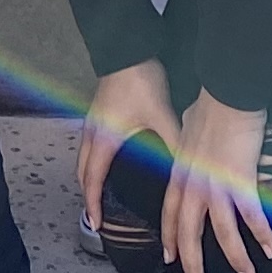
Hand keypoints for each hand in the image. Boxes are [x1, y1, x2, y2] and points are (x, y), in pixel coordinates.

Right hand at [79, 60, 178, 229]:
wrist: (128, 48)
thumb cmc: (140, 81)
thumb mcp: (162, 116)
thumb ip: (174, 144)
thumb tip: (189, 171)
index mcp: (105, 140)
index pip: (92, 180)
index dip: (93, 204)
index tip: (96, 224)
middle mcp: (93, 133)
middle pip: (82, 172)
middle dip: (88, 194)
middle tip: (97, 213)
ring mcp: (92, 121)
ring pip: (83, 157)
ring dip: (89, 177)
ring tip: (100, 193)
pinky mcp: (98, 112)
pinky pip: (89, 144)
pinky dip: (93, 160)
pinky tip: (108, 160)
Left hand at [165, 93, 271, 272]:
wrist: (227, 97)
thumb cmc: (209, 106)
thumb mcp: (187, 130)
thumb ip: (188, 146)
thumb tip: (191, 144)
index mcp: (179, 175)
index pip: (171, 216)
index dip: (171, 240)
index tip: (171, 260)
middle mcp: (193, 187)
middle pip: (190, 235)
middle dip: (194, 266)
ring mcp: (216, 188)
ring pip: (223, 235)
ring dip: (236, 260)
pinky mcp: (241, 183)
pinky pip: (252, 218)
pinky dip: (262, 235)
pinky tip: (269, 249)